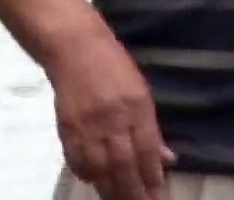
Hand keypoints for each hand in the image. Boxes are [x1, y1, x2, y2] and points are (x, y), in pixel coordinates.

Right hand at [47, 31, 175, 199]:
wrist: (74, 48)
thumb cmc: (113, 66)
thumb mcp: (140, 91)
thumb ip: (151, 128)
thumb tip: (166, 159)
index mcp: (136, 107)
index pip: (147, 150)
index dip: (152, 176)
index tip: (157, 194)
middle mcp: (113, 119)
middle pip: (124, 164)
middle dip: (134, 191)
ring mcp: (88, 124)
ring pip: (101, 167)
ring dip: (110, 189)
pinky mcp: (67, 127)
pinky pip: (77, 159)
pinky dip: (86, 174)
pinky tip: (93, 181)